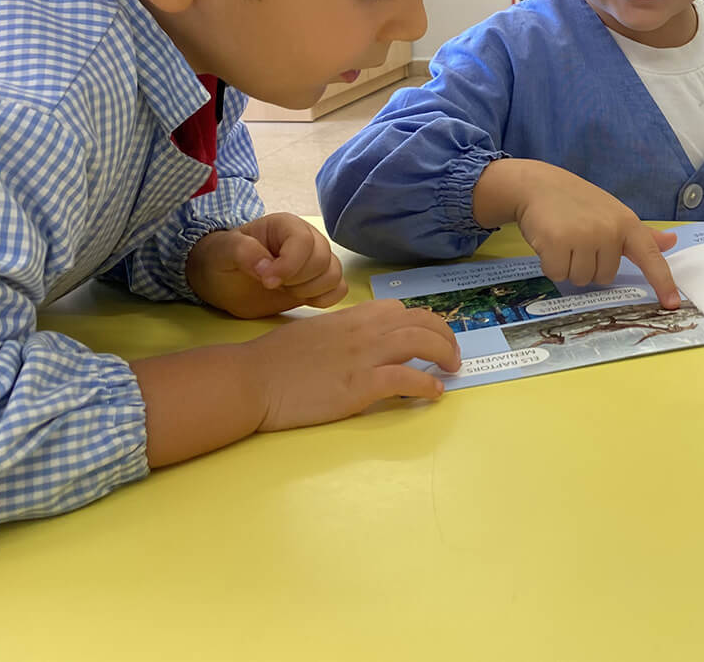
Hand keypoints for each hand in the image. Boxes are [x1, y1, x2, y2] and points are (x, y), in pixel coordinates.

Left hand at [187, 213, 346, 318]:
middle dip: (297, 279)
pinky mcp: (318, 282)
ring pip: (334, 275)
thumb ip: (244, 252)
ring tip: (284, 290)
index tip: (267, 281)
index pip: (304, 242)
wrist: (223, 281)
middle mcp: (307, 240)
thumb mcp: (224, 251)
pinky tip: (301, 299)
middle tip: (271, 285)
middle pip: (323, 260)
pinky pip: (339, 289)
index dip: (290, 264)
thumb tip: (267, 267)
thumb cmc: (222, 259)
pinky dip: (324, 298)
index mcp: (285, 226)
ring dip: (310, 290)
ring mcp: (315, 261)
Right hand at [246, 300, 461, 432]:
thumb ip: (344, 333)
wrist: (252, 379)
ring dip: (445, 354)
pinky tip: (434, 393)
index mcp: (352, 316)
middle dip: (445, 335)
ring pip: (421, 343)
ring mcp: (364, 356)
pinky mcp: (360, 385)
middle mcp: (364, 330)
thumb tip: (363, 344)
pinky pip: (406, 380)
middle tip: (452, 355)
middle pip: (421, 322)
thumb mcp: (316, 332)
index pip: (400, 310)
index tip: (431, 336)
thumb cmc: (275, 360)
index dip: (422, 322)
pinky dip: (426, 385)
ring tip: (452, 369)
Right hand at [474, 159, 680, 307]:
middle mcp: (609, 231)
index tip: (672, 304)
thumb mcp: (613, 214)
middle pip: (605, 277)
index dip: (663, 282)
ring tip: (564, 239)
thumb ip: (642, 234)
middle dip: (589, 265)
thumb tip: (671, 241)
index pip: (650, 257)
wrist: (538, 185)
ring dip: (569, 266)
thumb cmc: (579, 202)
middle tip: (578, 239)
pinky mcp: (557, 242)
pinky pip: (558, 274)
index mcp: (627, 224)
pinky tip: (550, 242)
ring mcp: (584, 236)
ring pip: (581, 279)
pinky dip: (551, 264)